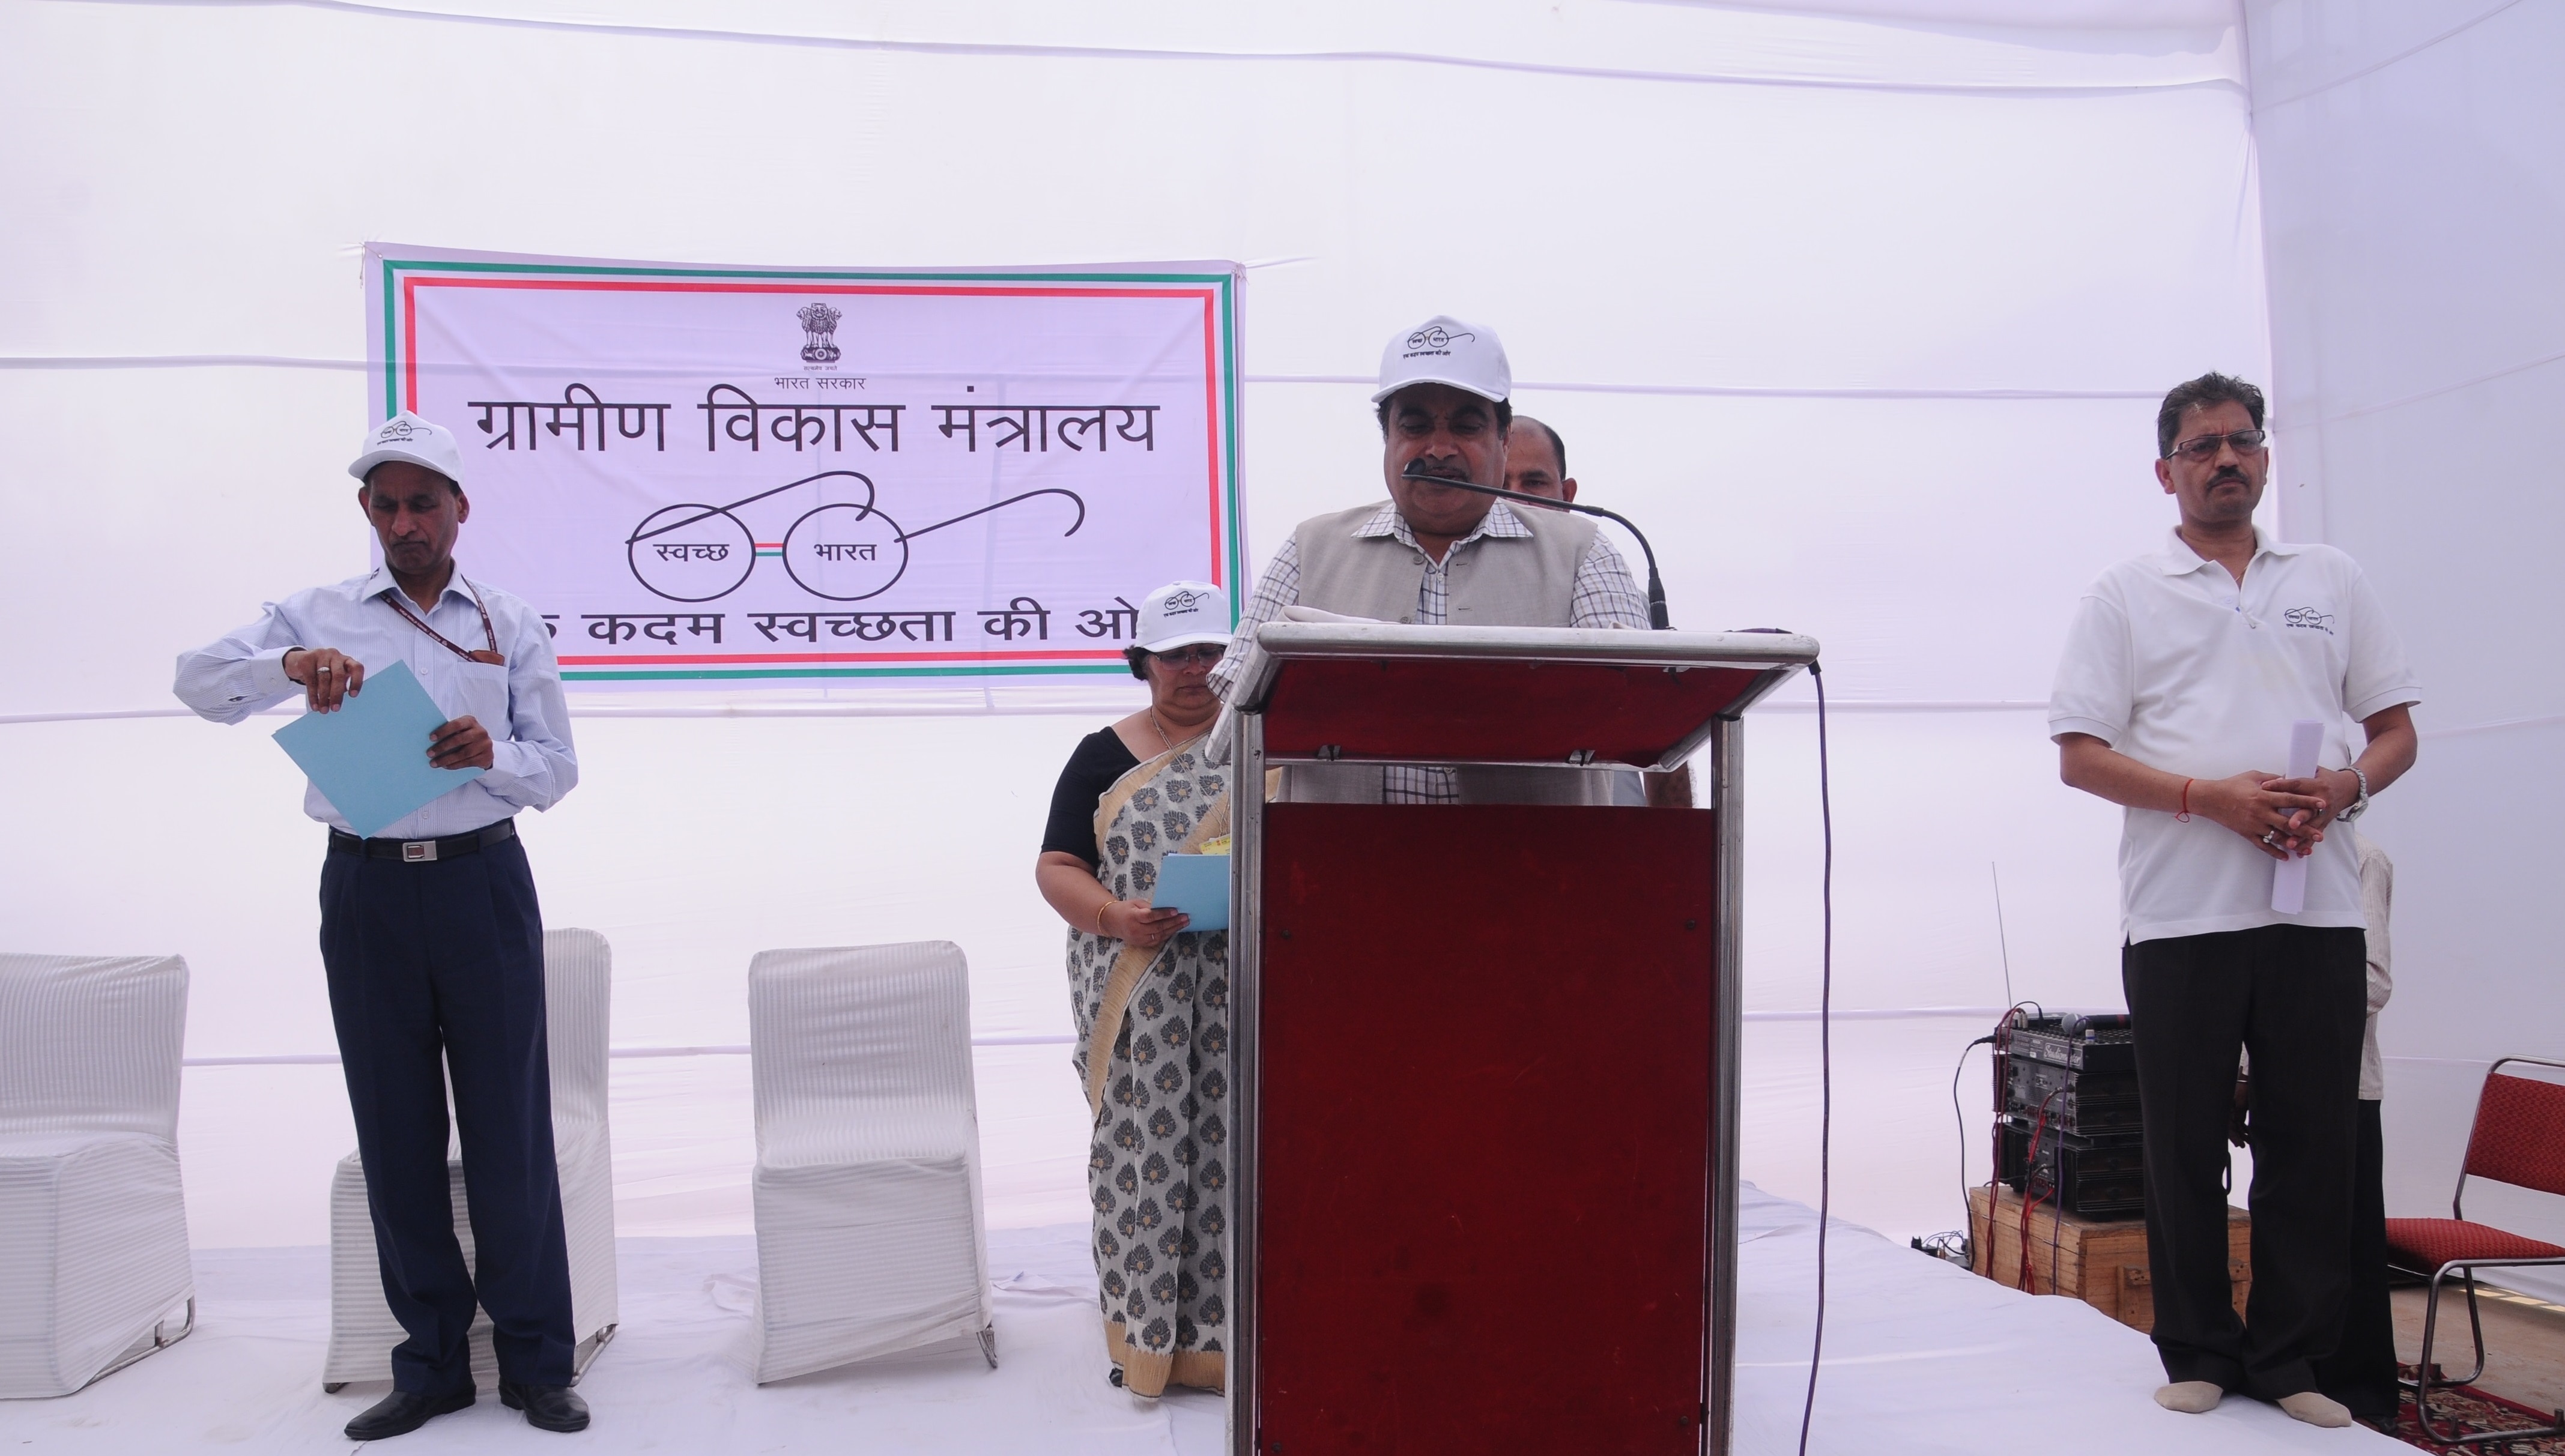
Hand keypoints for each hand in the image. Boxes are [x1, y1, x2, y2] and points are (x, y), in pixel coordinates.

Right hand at [282, 647, 364, 711]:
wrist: (299, 661)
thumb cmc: (324, 672)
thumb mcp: (335, 677)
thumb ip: (340, 686)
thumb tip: (340, 704)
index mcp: (347, 661)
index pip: (357, 668)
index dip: (356, 681)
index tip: (353, 695)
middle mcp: (335, 656)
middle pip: (338, 675)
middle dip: (337, 694)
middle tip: (335, 709)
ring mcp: (321, 655)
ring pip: (324, 679)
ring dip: (324, 697)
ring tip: (323, 710)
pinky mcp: (307, 659)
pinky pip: (311, 680)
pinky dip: (313, 695)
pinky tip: (315, 705)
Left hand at [427, 716, 494, 770]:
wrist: (485, 748)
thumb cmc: (467, 738)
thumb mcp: (461, 731)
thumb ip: (451, 732)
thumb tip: (431, 741)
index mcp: (471, 721)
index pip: (457, 724)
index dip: (443, 731)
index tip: (431, 738)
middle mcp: (480, 732)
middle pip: (459, 739)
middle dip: (442, 747)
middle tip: (430, 753)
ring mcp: (485, 745)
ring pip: (463, 753)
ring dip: (447, 759)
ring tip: (435, 763)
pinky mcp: (487, 757)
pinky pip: (468, 762)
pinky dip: (455, 765)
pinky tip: (446, 766)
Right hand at [1101, 896, 1187, 948]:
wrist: (1111, 922)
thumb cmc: (1126, 909)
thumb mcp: (1135, 903)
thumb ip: (1149, 907)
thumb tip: (1166, 908)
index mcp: (1133, 916)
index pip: (1151, 916)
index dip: (1164, 914)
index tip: (1176, 911)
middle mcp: (1135, 929)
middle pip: (1157, 927)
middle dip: (1173, 922)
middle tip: (1185, 917)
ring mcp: (1138, 938)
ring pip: (1159, 935)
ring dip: (1173, 929)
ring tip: (1184, 923)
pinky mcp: (1141, 944)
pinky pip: (1157, 940)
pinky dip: (1167, 934)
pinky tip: (1175, 929)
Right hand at [2194, 769, 2327, 859]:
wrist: (2210, 799)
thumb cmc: (2231, 785)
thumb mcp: (2253, 776)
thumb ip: (2273, 779)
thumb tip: (2289, 780)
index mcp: (2263, 795)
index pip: (2290, 799)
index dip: (2307, 801)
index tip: (2322, 804)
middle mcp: (2261, 812)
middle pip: (2288, 822)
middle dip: (2306, 829)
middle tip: (2321, 835)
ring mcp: (2254, 824)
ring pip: (2278, 837)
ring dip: (2294, 844)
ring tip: (2308, 849)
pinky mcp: (2247, 833)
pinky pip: (2263, 846)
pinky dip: (2275, 852)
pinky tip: (2286, 857)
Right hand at [2228, 1077, 2251, 1147]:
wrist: (2247, 1079)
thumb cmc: (2241, 1087)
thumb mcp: (2240, 1100)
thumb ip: (2239, 1111)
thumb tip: (2238, 1123)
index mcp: (2224, 1108)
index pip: (2226, 1125)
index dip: (2232, 1136)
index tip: (2239, 1144)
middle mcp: (2227, 1111)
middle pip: (2230, 1127)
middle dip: (2237, 1137)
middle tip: (2243, 1145)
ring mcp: (2232, 1111)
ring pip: (2236, 1126)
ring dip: (2242, 1134)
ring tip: (2249, 1141)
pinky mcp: (2238, 1111)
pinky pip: (2240, 1122)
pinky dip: (2244, 1128)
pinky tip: (2248, 1134)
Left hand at [2256, 766, 2356, 852]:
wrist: (2349, 788)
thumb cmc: (2326, 778)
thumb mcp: (2314, 771)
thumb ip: (2296, 774)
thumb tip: (2275, 779)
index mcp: (2316, 784)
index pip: (2297, 785)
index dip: (2281, 785)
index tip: (2265, 786)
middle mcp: (2322, 800)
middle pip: (2309, 810)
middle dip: (2299, 818)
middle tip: (2290, 824)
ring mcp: (2324, 813)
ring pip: (2312, 826)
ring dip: (2301, 836)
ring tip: (2290, 844)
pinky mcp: (2325, 823)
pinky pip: (2316, 834)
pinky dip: (2308, 844)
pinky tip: (2299, 852)